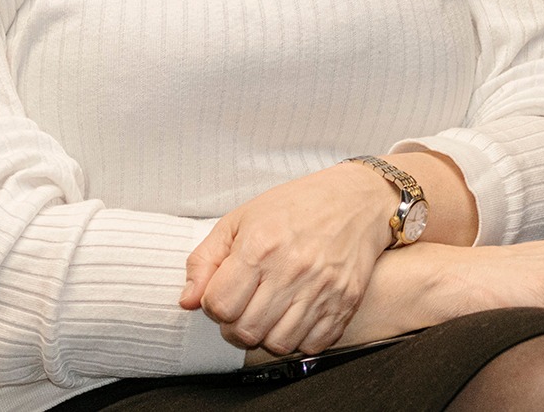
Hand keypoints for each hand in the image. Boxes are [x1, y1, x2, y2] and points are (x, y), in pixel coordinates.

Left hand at [182, 161, 398, 355]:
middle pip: (245, 330)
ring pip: (278, 344)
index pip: (219, 305)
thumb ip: (205, 260)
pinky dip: (300, 338)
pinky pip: (312, 345)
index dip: (213, 305)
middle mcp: (292, 269)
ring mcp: (322, 288)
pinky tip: (296, 316)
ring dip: (267, 334)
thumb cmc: (295, 205)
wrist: (356, 199)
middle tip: (244, 307)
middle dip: (235, 325)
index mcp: (260, 246)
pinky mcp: (346, 301)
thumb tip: (187, 301)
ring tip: (269, 312)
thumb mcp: (241, 219)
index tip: (224, 294)